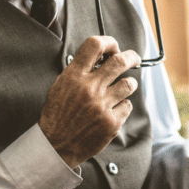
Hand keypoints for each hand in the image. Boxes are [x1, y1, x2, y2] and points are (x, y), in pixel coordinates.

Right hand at [39, 36, 140, 167]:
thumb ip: (80, 71)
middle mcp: (89, 88)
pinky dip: (122, 106)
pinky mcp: (111, 122)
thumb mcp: (61, 86)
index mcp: (73, 77)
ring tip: (121, 88)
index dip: (109, 42)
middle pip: (120, 61)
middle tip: (134, 59)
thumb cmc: (58, 116)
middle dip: (132, 57)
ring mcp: (102, 106)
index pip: (95, 45)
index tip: (114, 47)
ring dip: (128, 84)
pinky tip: (112, 110)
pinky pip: (127, 105)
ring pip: (129, 84)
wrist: (55, 146)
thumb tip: (102, 57)